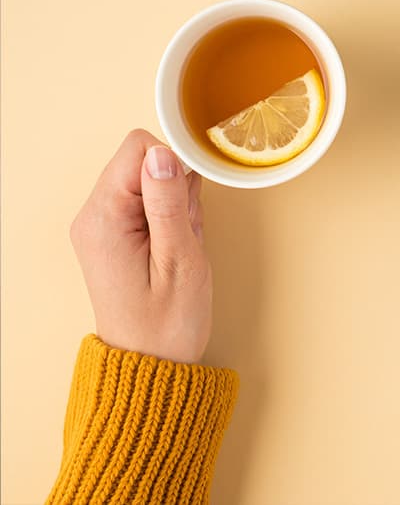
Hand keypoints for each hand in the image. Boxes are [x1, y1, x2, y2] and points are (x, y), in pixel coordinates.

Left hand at [70, 129, 210, 363]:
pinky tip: (176, 244)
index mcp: (103, 218)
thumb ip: (169, 202)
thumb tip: (163, 154)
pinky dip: (171, 215)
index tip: (191, 199)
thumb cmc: (166, 323)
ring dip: (176, 203)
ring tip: (180, 243)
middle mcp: (93, 215)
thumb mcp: (179, 259)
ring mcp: (101, 224)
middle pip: (141, 160)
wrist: (150, 365)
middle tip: (185, 231)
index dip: (175, 164)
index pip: (138, 149)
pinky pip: (147, 200)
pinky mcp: (114, 233)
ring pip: (148, 179)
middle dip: (177, 186)